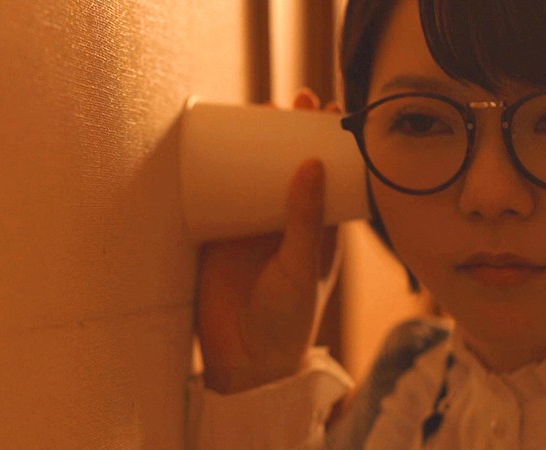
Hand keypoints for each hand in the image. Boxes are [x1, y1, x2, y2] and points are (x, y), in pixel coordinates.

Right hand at [195, 89, 340, 393]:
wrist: (244, 360)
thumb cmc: (287, 321)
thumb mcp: (301, 266)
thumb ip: (305, 220)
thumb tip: (313, 164)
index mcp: (317, 230)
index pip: (328, 176)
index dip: (330, 142)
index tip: (330, 109)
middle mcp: (284, 223)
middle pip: (288, 166)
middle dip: (290, 132)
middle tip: (292, 99)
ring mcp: (250, 227)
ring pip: (253, 175)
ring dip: (256, 144)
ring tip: (258, 109)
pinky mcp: (218, 235)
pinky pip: (218, 194)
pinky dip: (217, 170)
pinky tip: (214, 144)